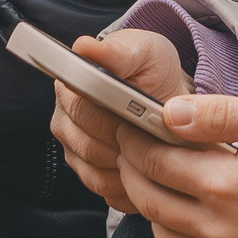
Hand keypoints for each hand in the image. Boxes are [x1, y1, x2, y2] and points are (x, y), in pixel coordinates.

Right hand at [49, 29, 189, 214]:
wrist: (171, 101)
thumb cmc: (154, 72)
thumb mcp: (144, 52)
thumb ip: (117, 50)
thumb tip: (84, 47)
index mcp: (70, 85)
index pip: (78, 108)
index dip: (108, 116)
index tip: (133, 116)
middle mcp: (65, 119)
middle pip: (87, 144)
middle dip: (123, 141)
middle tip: (150, 132)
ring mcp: (75, 150)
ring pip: (95, 172)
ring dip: (127, 164)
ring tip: (151, 149)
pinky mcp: (89, 175)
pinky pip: (105, 190)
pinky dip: (129, 183)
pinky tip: (147, 168)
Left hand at [118, 94, 237, 237]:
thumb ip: (219, 114)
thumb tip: (171, 112)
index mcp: (227, 185)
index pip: (155, 162)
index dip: (134, 141)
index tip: (128, 126)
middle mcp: (221, 228)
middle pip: (149, 200)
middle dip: (131, 170)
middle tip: (130, 148)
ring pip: (161, 236)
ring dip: (149, 205)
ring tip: (155, 177)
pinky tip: (183, 213)